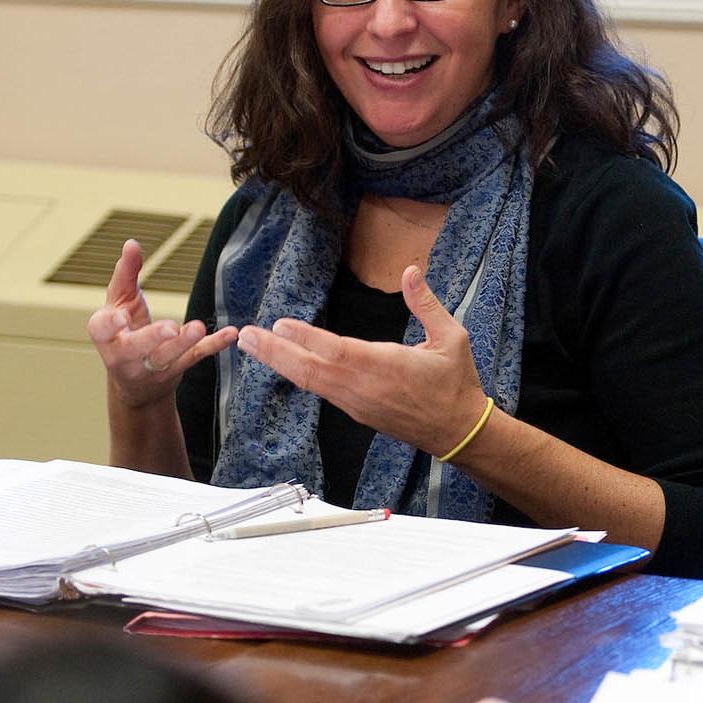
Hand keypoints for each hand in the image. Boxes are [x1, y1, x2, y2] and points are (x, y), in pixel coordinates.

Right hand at [86, 239, 236, 409]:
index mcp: (107, 337)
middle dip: (152, 338)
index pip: (101, 331)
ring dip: (184, 342)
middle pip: (137, 347)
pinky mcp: (178, 368)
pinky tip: (230, 334)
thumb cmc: (123, 335)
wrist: (137, 384)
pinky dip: (213, 345)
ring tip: (197, 327)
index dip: (109, 325)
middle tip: (169, 328)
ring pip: (168, 356)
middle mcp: (127, 355)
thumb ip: (125, 275)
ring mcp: (153, 366)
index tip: (121, 317)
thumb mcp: (119, 304)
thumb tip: (131, 244)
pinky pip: (196, 356)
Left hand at [238, 265, 488, 456]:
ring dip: (279, 363)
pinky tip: (284, 363)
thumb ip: (426, 304)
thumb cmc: (456, 383)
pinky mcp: (356, 412)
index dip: (305, 338)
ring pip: (309, 382)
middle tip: (245, 336)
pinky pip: (320, 390)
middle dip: (274, 352)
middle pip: (309, 370)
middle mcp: (362, 387)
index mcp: (384, 365)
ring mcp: (356, 403)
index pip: (335, 350)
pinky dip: (298, 374)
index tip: (279, 324)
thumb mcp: (451, 338)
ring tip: (252, 346)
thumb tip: (410, 271)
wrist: (458, 431)